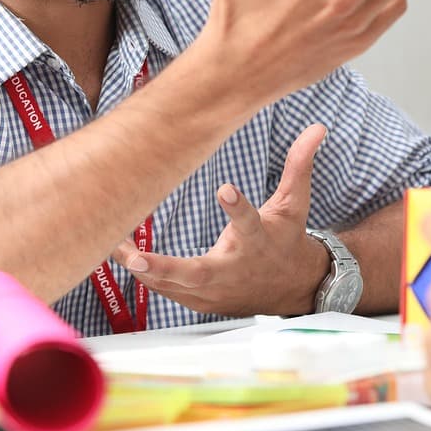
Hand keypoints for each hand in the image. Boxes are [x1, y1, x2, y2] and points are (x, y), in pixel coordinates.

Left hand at [111, 124, 329, 315]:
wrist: (294, 288)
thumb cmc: (287, 239)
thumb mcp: (295, 204)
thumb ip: (299, 167)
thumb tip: (317, 128)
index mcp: (258, 241)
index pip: (249, 223)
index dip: (238, 207)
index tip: (224, 188)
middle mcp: (234, 269)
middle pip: (198, 272)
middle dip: (166, 268)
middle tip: (137, 257)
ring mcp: (217, 291)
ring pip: (174, 286)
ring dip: (143, 269)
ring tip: (113, 247)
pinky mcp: (202, 301)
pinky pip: (168, 291)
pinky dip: (146, 276)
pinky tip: (120, 256)